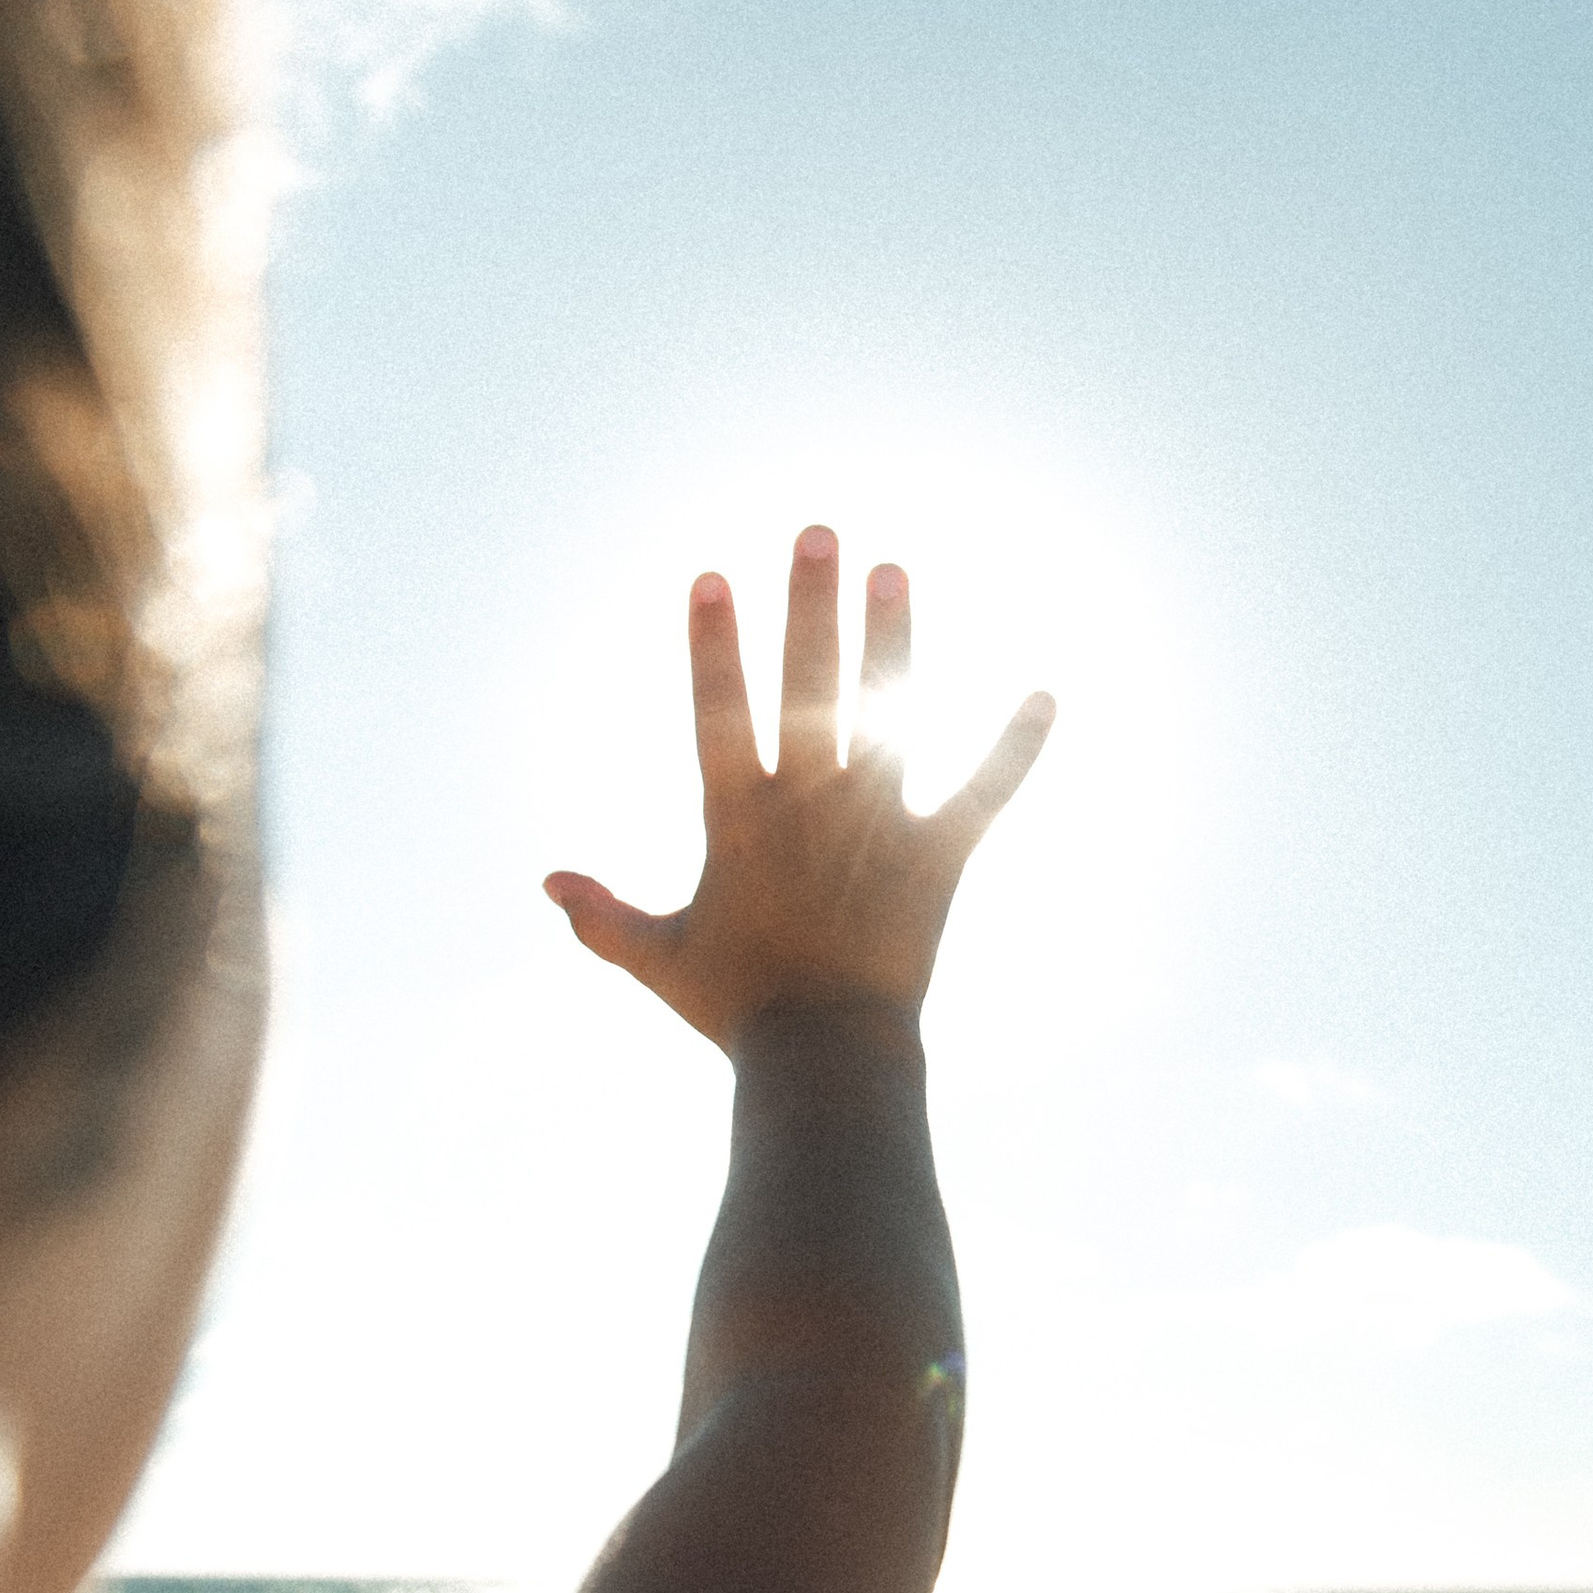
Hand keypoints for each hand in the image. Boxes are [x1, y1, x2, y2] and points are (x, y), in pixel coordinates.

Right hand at [544, 527, 1053, 1048]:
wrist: (825, 1059)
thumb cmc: (737, 1009)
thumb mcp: (659, 958)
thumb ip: (603, 917)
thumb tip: (546, 881)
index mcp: (738, 821)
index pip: (718, 715)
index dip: (713, 647)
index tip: (712, 577)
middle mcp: (807, 808)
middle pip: (806, 689)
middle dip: (810, 608)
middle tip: (818, 532)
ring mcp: (875, 828)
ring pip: (887, 717)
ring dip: (893, 642)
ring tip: (895, 570)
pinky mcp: (936, 859)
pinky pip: (983, 796)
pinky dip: (1015, 749)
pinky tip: (1046, 696)